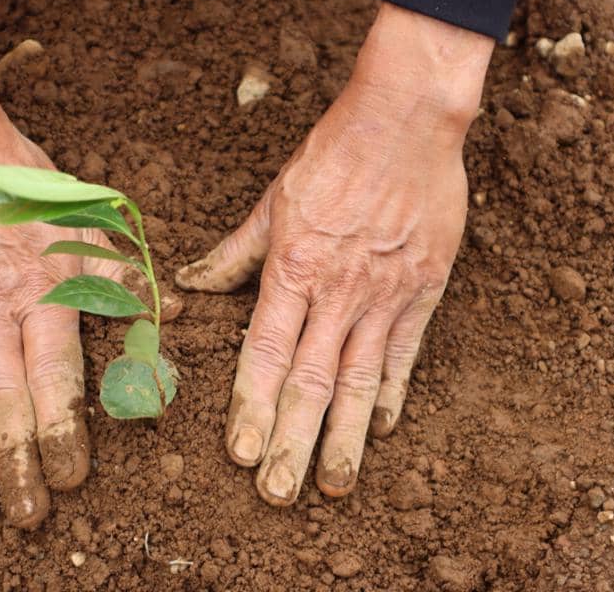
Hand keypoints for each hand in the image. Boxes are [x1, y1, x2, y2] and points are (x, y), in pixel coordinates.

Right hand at [0, 79, 154, 526]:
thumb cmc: (23, 177)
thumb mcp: (86, 216)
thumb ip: (121, 272)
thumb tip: (165, 312)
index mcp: (46, 291)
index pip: (57, 381)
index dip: (64, 434)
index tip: (72, 479)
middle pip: (9, 406)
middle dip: (21, 466)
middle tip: (29, 517)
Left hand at [176, 4, 494, 504]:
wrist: (408, 119)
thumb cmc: (333, 154)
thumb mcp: (272, 199)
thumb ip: (234, 253)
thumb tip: (189, 284)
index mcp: (293, 268)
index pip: (265, 354)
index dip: (251, 407)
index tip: (240, 454)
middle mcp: (339, 291)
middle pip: (312, 382)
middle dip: (292, 443)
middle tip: (278, 494)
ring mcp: (386, 295)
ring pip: (362, 382)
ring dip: (347, 439)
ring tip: (335, 486)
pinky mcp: (424, 290)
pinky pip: (406, 354)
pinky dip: (394, 394)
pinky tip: (385, 428)